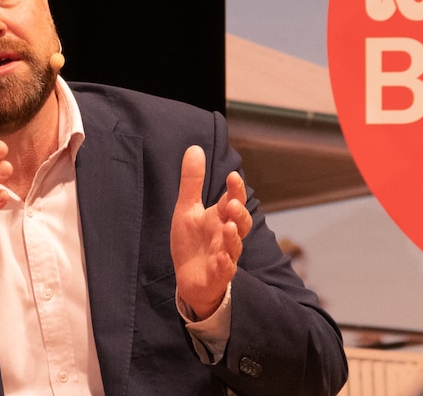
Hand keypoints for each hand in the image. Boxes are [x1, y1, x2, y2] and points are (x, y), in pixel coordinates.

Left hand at [170, 145, 251, 318]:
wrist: (189, 277)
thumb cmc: (192, 242)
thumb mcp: (187, 208)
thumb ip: (192, 181)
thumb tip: (195, 148)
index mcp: (220, 218)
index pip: (232, 200)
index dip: (235, 190)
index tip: (232, 176)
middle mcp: (226, 235)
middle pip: (240, 223)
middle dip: (238, 213)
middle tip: (232, 203)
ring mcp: (224, 256)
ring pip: (235, 246)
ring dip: (233, 237)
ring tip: (228, 226)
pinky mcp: (217, 275)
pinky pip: (224, 270)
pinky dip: (224, 264)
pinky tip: (221, 258)